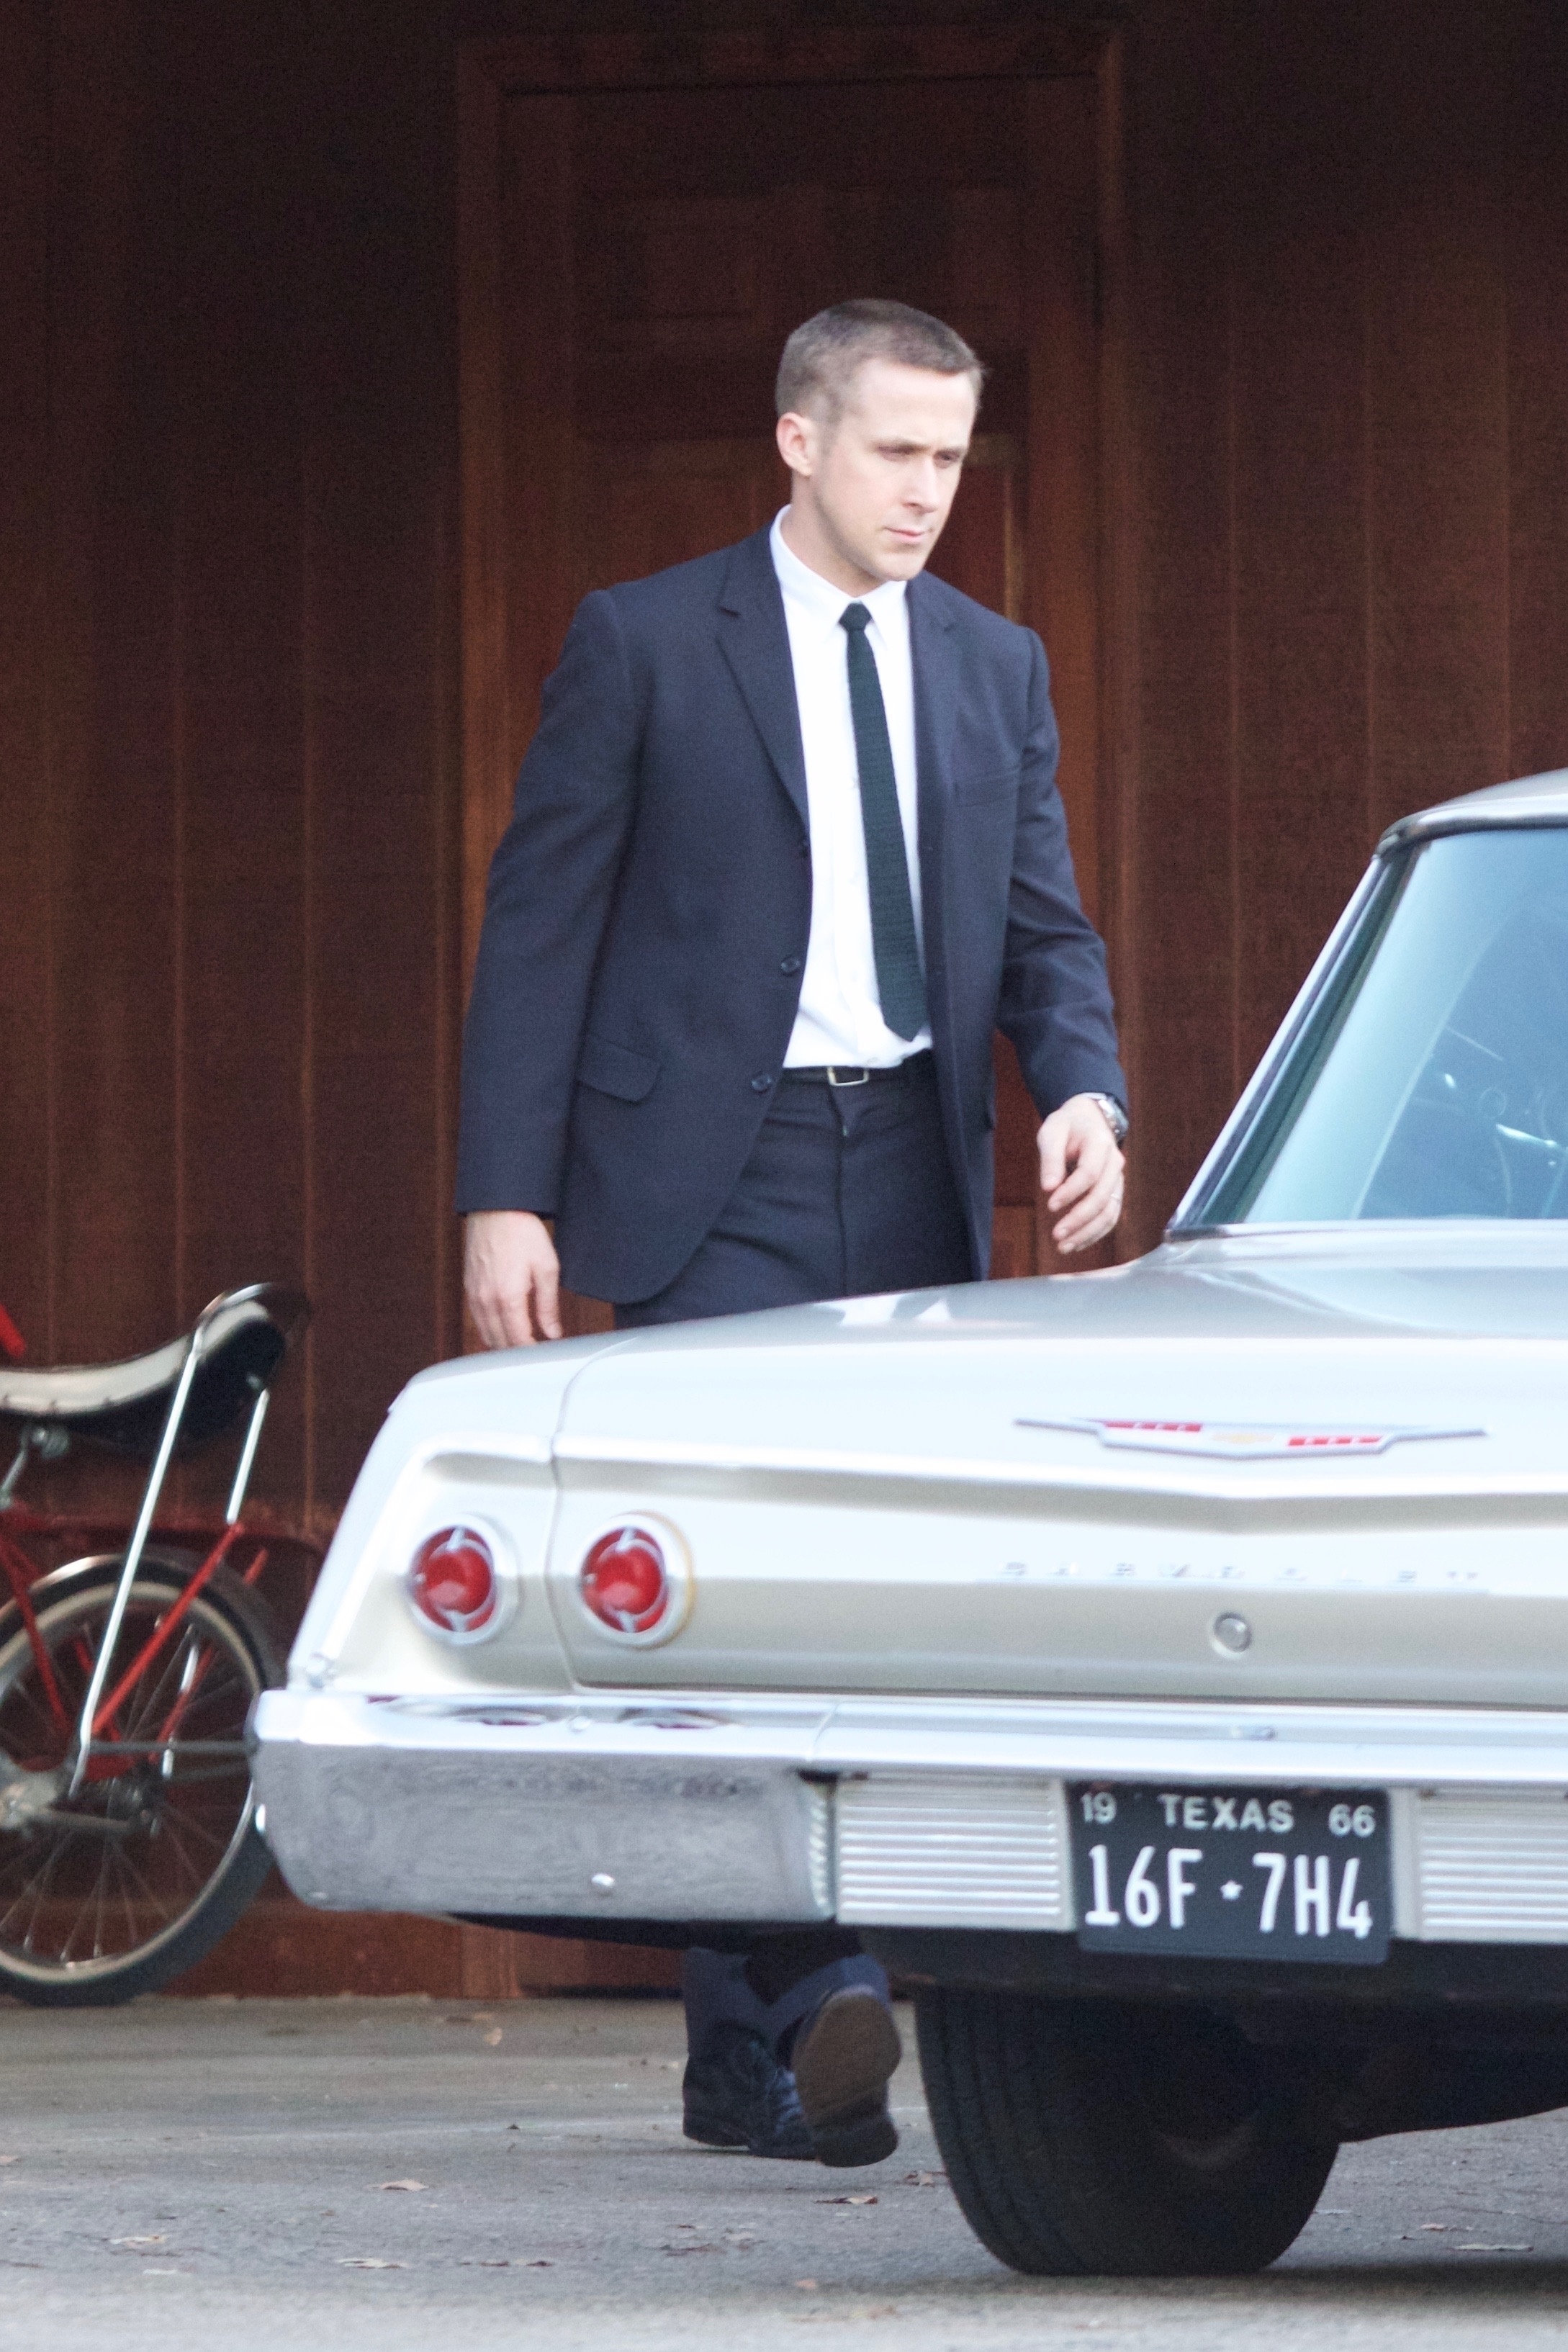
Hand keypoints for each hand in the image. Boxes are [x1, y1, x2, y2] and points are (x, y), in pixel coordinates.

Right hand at [464, 1211, 561, 1346]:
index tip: (543, 1354)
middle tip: (536, 1350)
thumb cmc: (522, 1233)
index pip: (518, 1341)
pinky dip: (490, 1330)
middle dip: (518, 1352)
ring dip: (502, 1343)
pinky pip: (477, 1320)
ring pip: (486, 1335)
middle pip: (500, 1343)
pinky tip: (504, 1328)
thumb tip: (552, 1332)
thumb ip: (548, 1306)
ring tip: (522, 1343)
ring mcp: (474, 1295)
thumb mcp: (546, 1268)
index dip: (531, 1353)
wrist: (496, 1209)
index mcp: (508, 1298)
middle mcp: (486, 1301)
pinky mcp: (468, 1288)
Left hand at [1037, 1095, 1124, 1254]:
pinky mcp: (1114, 1192)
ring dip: (1088, 1232)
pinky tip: (1076, 1244)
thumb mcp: (1052, 1131)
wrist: (1089, 1120)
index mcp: (1100, 1143)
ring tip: (1064, 1247)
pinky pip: (1110, 1217)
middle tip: (1056, 1235)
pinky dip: (1095, 1233)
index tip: (1050, 1205)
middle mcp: (1115, 1163)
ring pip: (1109, 1212)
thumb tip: (1048, 1188)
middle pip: (1102, 1197)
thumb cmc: (1067, 1126)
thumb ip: (1051, 1158)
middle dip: (1079, 1219)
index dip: (1071, 1192)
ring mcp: (1118, 1179)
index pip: (1089, 1173)